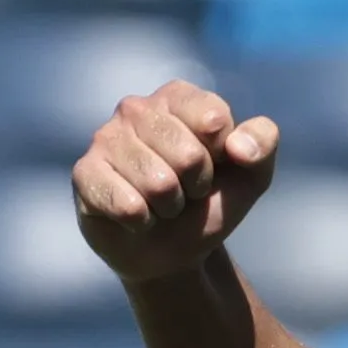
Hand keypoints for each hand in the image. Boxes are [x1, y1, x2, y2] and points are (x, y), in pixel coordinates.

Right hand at [73, 81, 278, 283]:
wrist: (173, 250)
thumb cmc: (209, 202)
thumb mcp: (252, 174)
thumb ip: (262, 144)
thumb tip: (238, 147)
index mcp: (177, 97)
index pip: (213, 121)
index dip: (222, 157)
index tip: (213, 167)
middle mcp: (136, 108)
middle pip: (187, 155)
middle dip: (196, 187)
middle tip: (185, 192)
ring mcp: (105, 138)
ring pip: (158, 183)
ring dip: (170, 208)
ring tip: (162, 205)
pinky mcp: (85, 174)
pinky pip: (127, 204)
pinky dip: (143, 222)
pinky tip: (137, 217)